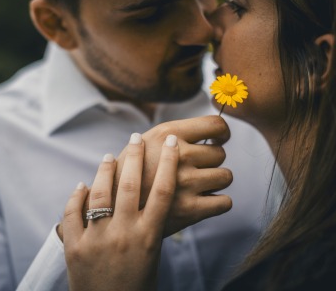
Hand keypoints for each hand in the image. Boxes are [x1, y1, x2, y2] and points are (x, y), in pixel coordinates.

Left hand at [63, 133, 178, 290]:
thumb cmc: (136, 287)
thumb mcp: (152, 258)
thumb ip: (151, 229)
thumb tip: (153, 201)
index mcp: (148, 237)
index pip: (164, 191)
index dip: (169, 163)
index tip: (173, 143)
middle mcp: (124, 233)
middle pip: (133, 184)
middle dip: (136, 156)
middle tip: (138, 137)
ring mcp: (97, 238)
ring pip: (101, 193)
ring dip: (106, 170)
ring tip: (111, 155)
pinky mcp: (75, 246)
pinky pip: (73, 212)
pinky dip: (77, 195)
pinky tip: (82, 184)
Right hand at [116, 115, 232, 235]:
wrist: (110, 209)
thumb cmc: (128, 173)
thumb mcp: (142, 142)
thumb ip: (174, 134)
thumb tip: (213, 128)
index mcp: (168, 134)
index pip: (216, 124)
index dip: (222, 132)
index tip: (218, 140)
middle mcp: (178, 156)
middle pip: (220, 153)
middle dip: (211, 161)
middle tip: (194, 169)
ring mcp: (185, 183)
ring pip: (225, 176)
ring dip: (215, 181)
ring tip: (197, 185)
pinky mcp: (190, 210)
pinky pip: (224, 202)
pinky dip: (218, 202)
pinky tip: (203, 201)